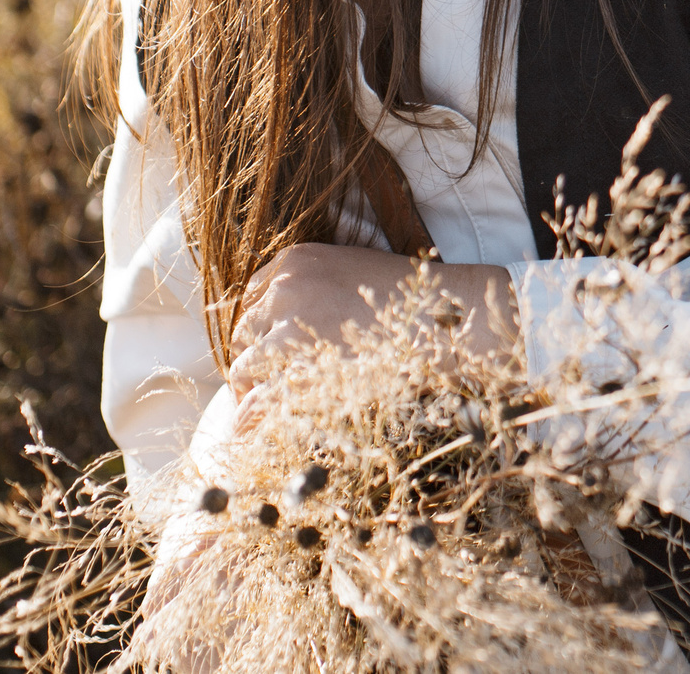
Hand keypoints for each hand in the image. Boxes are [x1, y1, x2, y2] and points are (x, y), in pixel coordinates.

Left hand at [225, 243, 518, 400]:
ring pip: (244, 364)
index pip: (252, 297)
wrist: (446, 316)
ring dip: (254, 388)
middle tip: (267, 386)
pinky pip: (257, 395)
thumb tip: (285, 325)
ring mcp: (288, 321)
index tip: (270, 351)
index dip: (260, 329)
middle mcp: (285, 283)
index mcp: (297, 258)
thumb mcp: (353, 275)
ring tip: (269, 408)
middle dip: (254, 359)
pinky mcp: (296, 360)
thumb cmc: (409, 300)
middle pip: (243, 330)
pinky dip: (252, 415)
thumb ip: (313, 291)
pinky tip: (253, 430)